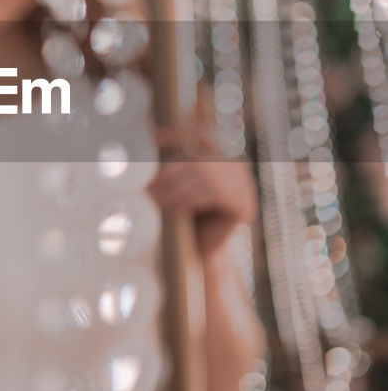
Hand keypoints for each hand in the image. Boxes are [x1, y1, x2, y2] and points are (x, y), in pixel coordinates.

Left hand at [146, 108, 257, 258]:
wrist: (199, 257)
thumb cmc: (183, 217)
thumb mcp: (175, 183)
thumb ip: (170, 163)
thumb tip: (145, 138)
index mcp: (222, 155)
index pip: (201, 133)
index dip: (176, 133)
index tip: (152, 137)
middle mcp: (237, 167)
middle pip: (200, 159)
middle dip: (170, 171)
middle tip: (147, 184)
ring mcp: (244, 186)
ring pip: (204, 177)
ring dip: (174, 187)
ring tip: (153, 197)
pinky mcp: (243, 206)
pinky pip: (212, 195)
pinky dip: (187, 199)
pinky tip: (169, 207)